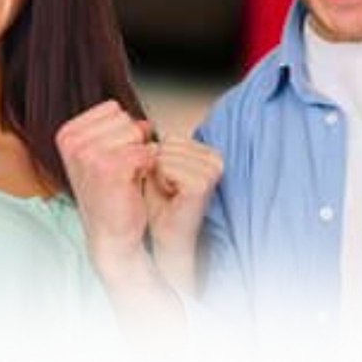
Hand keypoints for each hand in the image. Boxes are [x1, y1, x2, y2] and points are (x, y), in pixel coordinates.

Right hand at [55, 100, 155, 275]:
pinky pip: (146, 150)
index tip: (112, 157)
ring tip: (126, 175)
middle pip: (125, 118)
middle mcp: (73, 142)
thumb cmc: (108, 195)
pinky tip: (134, 181)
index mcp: (67, 134)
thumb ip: (119, 130)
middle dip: (132, 141)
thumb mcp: (104, 155)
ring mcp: (89, 154)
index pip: (112, 109)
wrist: (109, 233)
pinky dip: (148, 165)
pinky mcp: (111, 168)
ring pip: (136, 132)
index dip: (123, 132)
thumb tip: (144, 121)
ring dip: (140, 153)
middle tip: (121, 169)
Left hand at [147, 138, 222, 253]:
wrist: (166, 232)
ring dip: (160, 176)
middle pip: (167, 144)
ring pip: (165, 156)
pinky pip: (166, 168)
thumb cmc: (163, 204)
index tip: (170, 179)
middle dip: (159, 167)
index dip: (160, 159)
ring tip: (171, 191)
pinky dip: (161, 183)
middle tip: (169, 187)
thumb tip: (146, 129)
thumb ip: (158, 146)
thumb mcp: (160, 167)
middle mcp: (215, 159)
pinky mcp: (202, 183)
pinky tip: (172, 195)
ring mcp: (211, 170)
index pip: (171, 137)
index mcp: (209, 153)